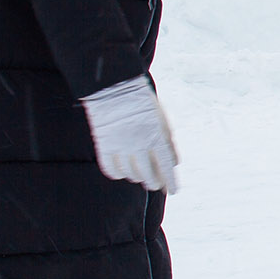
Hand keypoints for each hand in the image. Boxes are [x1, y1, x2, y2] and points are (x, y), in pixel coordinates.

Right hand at [79, 76, 179, 193]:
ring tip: (140, 173)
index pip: (166, 167)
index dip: (171, 182)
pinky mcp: (104, 146)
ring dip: (137, 177)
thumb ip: (169, 142)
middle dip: (154, 182)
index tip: (173, 191)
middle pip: (148, 176)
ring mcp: (120, 147)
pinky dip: (118, 173)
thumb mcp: (162, 120)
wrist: (115, 87)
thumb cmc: (142, 103)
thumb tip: (175, 163)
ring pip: (131, 175)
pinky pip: (111, 170)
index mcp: (156, 137)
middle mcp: (139, 145)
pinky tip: (123, 171)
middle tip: (155, 183)